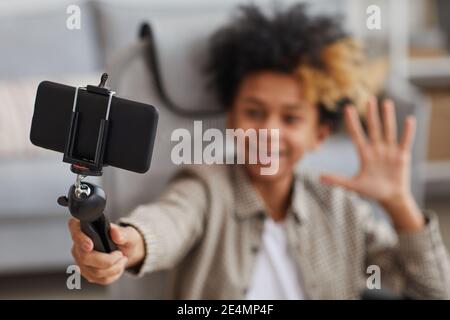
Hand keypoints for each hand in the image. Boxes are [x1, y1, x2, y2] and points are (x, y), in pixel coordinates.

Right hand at [68, 218, 145, 284]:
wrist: (124, 251)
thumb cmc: (124, 239)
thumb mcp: (128, 234)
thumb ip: (123, 233)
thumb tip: (115, 233)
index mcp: (85, 228)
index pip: (75, 231)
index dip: (81, 239)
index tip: (90, 246)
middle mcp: (78, 245)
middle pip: (85, 258)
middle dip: (107, 260)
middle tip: (121, 255)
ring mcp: (80, 260)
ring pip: (93, 272)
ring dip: (113, 269)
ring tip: (122, 260)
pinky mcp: (85, 272)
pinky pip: (98, 279)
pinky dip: (112, 275)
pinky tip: (118, 268)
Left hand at [320, 98, 423, 230]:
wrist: (389, 197)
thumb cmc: (371, 190)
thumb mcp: (353, 185)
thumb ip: (337, 180)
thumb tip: (319, 177)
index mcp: (364, 154)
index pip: (356, 135)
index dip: (352, 122)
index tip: (347, 108)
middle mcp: (377, 149)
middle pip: (373, 128)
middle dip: (371, 114)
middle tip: (369, 99)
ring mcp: (389, 151)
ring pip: (388, 131)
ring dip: (388, 117)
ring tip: (387, 103)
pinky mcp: (401, 156)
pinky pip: (405, 142)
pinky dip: (407, 132)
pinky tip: (409, 120)